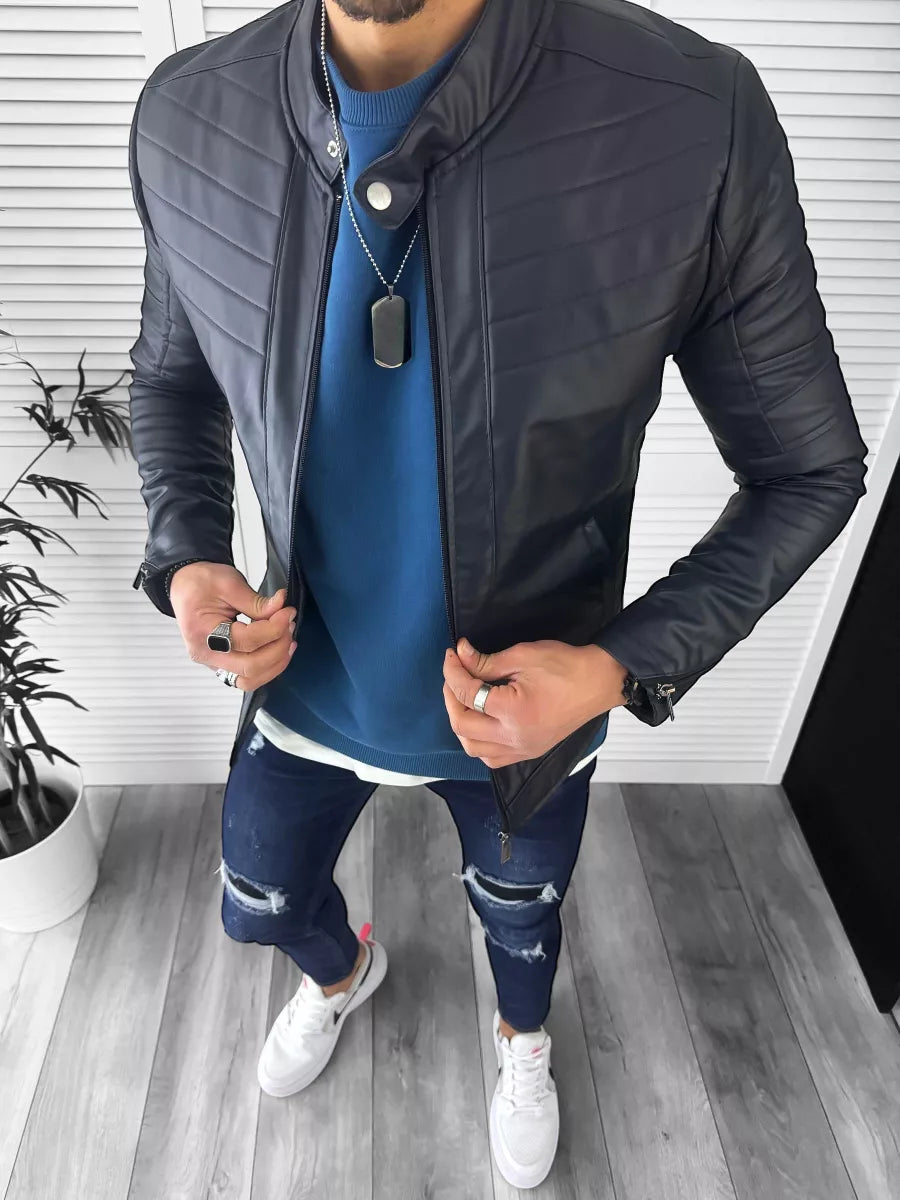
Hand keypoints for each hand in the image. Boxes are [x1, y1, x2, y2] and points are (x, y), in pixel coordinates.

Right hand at [169, 561, 296, 691]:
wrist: (184, 586)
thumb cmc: (200, 582)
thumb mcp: (229, 583)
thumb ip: (257, 601)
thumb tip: (282, 608)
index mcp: (202, 632)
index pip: (247, 641)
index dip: (274, 628)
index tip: (287, 612)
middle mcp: (205, 654)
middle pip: (250, 667)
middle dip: (278, 648)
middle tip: (289, 625)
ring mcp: (212, 663)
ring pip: (250, 680)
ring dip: (275, 663)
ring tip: (287, 640)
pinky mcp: (221, 665)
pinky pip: (247, 677)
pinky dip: (267, 667)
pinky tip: (278, 649)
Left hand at [442, 636, 627, 767]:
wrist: (600, 682)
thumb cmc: (567, 666)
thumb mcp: (523, 656)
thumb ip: (486, 661)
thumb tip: (460, 655)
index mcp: (514, 712)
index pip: (467, 695)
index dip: (453, 672)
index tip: (453, 655)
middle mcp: (515, 738)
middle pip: (462, 726)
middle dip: (451, 697)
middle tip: (454, 675)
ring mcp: (522, 749)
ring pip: (473, 748)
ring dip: (461, 723)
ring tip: (464, 698)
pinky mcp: (529, 752)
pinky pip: (491, 757)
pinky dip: (477, 741)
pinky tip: (480, 720)